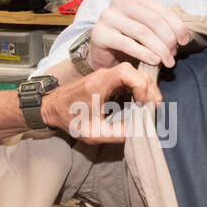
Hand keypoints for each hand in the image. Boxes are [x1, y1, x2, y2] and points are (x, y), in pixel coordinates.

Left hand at [39, 62, 161, 143]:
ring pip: (133, 74)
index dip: (141, 86)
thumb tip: (140, 131)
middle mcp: (104, 75)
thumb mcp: (94, 133)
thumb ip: (118, 133)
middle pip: (134, 72)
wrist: (52, 108)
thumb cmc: (69, 119)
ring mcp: (106, 76)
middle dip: (148, 89)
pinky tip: (139, 104)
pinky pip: (128, 80)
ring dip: (145, 89)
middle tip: (153, 108)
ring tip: (148, 107)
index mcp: (99, 84)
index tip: (145, 104)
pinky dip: (138, 90)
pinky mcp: (108, 81)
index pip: (127, 73)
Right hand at [87, 0, 191, 70]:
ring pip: (142, 32)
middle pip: (153, 20)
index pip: (161, 10)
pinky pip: (127, 44)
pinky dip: (144, 54)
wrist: (101, 54)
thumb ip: (161, 27)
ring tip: (167, 61)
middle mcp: (120, 3)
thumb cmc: (127, 41)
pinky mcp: (99, 34)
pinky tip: (154, 61)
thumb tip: (183, 36)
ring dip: (159, 49)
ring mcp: (108, 17)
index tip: (184, 41)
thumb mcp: (145, 29)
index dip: (177, 26)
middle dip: (168, 39)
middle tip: (174, 55)